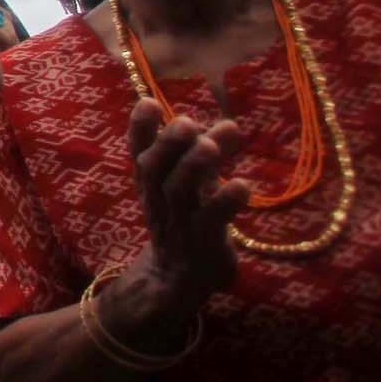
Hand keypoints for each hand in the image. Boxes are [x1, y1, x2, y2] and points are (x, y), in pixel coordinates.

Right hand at [124, 96, 248, 318]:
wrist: (179, 278)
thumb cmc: (187, 220)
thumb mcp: (192, 184)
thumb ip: (209, 155)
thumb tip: (230, 125)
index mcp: (151, 182)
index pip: (139, 151)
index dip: (140, 128)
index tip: (149, 103)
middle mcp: (159, 199)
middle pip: (154, 169)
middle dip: (168, 143)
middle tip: (187, 122)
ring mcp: (179, 222)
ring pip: (178, 192)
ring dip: (194, 167)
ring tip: (211, 146)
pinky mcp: (201, 244)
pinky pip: (210, 222)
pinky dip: (225, 202)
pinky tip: (242, 185)